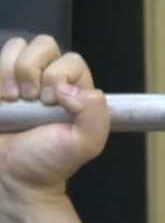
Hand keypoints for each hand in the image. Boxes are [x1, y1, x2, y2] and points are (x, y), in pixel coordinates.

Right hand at [0, 35, 108, 203]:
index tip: (50, 103)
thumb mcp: (86, 143)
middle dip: (32, 70)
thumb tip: (69, 89)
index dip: (58, 77)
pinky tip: (1, 100)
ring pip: (16, 47)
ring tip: (13, 101)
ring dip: (10, 73)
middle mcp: (49, 78)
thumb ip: (96, 114)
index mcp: (75, 87)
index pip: (70, 60)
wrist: (11, 178)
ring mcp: (21, 79)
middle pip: (43, 44)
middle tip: (30, 100)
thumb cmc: (49, 161)